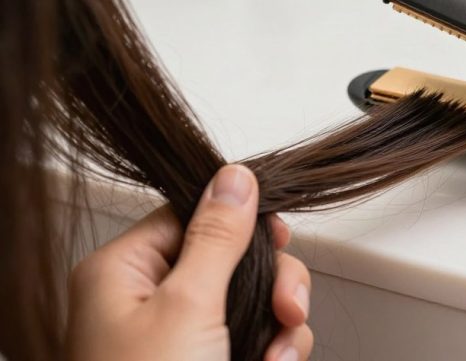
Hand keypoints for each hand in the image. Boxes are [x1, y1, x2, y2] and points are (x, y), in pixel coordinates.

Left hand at [68, 165, 312, 360]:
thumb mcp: (187, 307)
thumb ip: (217, 237)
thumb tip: (234, 178)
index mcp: (122, 274)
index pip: (189, 215)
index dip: (239, 222)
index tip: (277, 234)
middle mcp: (148, 303)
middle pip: (231, 258)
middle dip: (272, 283)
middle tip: (287, 305)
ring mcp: (181, 339)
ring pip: (253, 301)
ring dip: (280, 325)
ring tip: (277, 355)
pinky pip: (258, 339)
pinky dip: (276, 353)